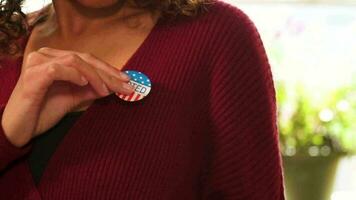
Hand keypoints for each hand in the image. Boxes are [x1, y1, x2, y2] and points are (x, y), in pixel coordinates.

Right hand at [1, 47, 134, 146]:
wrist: (19, 129)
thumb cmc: (43, 111)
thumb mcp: (74, 98)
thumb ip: (91, 89)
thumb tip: (114, 85)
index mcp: (55, 59)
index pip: (87, 59)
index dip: (108, 69)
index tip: (127, 80)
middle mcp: (45, 55)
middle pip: (84, 58)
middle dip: (108, 72)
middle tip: (125, 85)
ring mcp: (38, 62)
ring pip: (75, 61)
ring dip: (95, 76)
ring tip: (106, 90)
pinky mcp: (33, 74)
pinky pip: (59, 69)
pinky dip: (75, 75)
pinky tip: (85, 84)